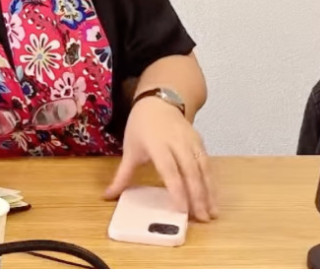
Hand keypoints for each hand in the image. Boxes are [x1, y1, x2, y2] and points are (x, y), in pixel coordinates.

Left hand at [105, 96, 217, 222]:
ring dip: (209, 191)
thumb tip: (107, 196)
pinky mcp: (200, 142)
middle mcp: (177, 143)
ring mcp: (191, 141)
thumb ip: (122, 175)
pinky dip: (212, 181)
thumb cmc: (141, 126)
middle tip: (202, 218)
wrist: (159, 101)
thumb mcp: (130, 149)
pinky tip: (212, 197)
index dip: (177, 190)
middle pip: (190, 171)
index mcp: (157, 144)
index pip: (169, 170)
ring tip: (212, 213)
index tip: (182, 209)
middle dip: (197, 196)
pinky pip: (208, 163)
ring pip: (203, 168)